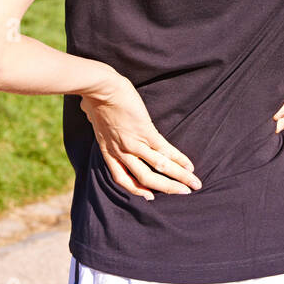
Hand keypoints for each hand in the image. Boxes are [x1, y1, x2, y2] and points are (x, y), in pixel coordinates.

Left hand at [80, 73, 201, 199]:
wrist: (100, 87)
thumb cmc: (94, 97)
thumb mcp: (92, 116)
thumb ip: (96, 119)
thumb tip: (89, 109)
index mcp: (108, 150)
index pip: (122, 179)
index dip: (137, 190)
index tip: (150, 196)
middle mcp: (121, 152)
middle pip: (146, 179)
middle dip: (167, 188)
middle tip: (183, 194)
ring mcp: (134, 143)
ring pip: (159, 168)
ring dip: (179, 178)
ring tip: (194, 184)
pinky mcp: (145, 132)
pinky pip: (165, 151)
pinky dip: (179, 160)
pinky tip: (190, 166)